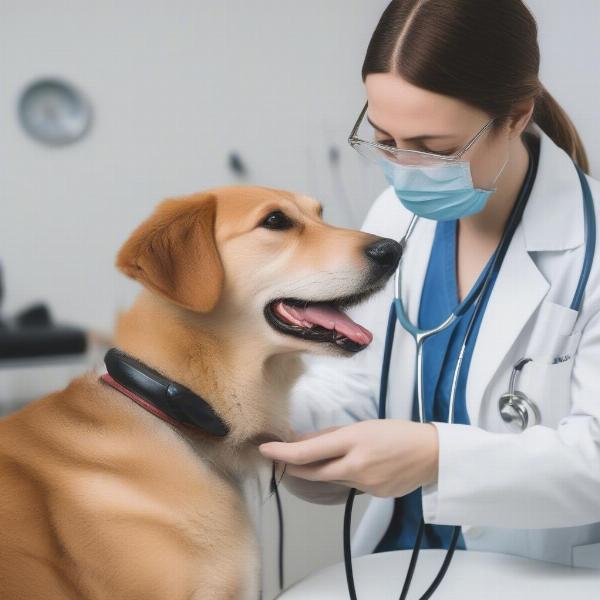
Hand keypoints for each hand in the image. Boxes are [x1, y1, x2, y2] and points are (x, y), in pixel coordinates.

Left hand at [258, 420, 438, 497]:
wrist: (431, 454)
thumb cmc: (397, 432)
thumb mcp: (362, 426)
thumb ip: (330, 436)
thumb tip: (301, 441)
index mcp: (353, 441)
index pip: (307, 452)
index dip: (282, 452)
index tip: (265, 450)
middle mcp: (356, 465)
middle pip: (311, 472)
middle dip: (291, 466)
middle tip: (278, 458)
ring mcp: (364, 484)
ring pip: (328, 479)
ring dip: (315, 470)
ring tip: (312, 458)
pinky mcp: (371, 495)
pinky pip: (346, 485)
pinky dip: (340, 475)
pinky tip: (350, 466)